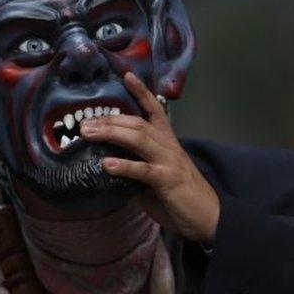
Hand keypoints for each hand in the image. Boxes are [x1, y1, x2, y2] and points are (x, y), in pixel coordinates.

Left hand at [80, 72, 220, 242]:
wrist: (208, 217)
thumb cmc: (180, 198)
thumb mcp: (155, 179)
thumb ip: (136, 170)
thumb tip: (111, 169)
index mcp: (167, 142)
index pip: (155, 110)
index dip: (142, 92)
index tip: (127, 76)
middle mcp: (169, 146)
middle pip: (138, 123)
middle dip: (110, 120)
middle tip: (84, 123)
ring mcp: (169, 161)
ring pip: (139, 138)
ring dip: (111, 133)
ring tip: (89, 134)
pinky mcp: (168, 180)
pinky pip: (143, 170)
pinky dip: (124, 166)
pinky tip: (107, 164)